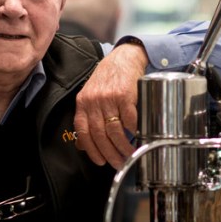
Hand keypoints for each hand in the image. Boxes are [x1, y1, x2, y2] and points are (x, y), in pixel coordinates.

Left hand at [73, 42, 146, 168]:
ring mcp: (109, 98)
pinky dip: (133, 132)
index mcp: (83, 102)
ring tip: (129, 154)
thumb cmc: (109, 79)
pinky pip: (129, 120)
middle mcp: (94, 100)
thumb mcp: (92, 96)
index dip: (92, 150)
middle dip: (110, 153)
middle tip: (118, 163)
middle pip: (100, 134)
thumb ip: (87, 119)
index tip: (100, 161)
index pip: (83, 132)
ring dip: (123, 146)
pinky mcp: (125, 95)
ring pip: (114, 130)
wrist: (124, 58)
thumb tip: (83, 145)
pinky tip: (137, 138)